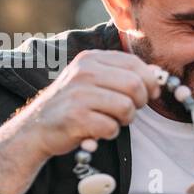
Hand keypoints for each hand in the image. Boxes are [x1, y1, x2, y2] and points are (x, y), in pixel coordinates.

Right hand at [0, 50, 163, 193]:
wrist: (35, 128)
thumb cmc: (73, 105)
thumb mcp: (93, 81)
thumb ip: (122, 75)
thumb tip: (158, 75)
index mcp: (91, 59)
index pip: (135, 64)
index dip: (150, 82)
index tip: (149, 94)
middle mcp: (84, 72)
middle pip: (135, 85)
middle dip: (138, 103)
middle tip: (127, 111)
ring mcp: (79, 94)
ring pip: (127, 107)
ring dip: (124, 120)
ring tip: (108, 120)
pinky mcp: (76, 117)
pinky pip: (112, 127)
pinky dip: (109, 134)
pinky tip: (95, 131)